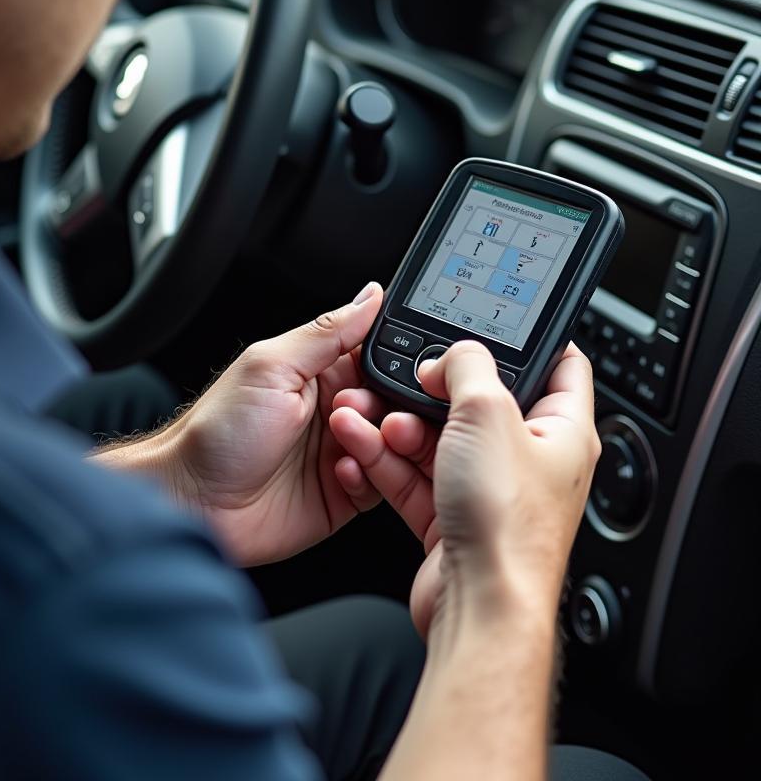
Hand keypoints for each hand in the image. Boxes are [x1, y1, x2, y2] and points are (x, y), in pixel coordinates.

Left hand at [165, 283, 385, 565]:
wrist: (193, 501)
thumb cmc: (217, 431)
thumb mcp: (271, 367)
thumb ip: (327, 333)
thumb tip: (370, 295)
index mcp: (320, 371)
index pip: (380, 355)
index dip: (396, 362)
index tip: (402, 370)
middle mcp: (335, 410)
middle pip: (394, 401)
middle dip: (386, 407)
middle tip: (353, 412)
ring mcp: (340, 452)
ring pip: (395, 444)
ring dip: (380, 442)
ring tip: (344, 443)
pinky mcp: (343, 493)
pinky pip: (381, 484)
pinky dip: (370, 478)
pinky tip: (340, 474)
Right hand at [329, 342, 599, 636]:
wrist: (479, 604)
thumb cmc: (507, 524)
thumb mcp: (487, 413)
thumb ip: (467, 366)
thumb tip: (451, 354)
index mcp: (562, 430)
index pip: (560, 364)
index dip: (530, 337)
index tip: (494, 321)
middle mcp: (528, 459)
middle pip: (481, 401)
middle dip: (437, 387)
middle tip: (414, 376)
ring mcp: (487, 488)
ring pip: (439, 437)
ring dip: (402, 423)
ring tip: (375, 414)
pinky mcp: (451, 515)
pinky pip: (414, 473)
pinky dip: (387, 458)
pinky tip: (363, 444)